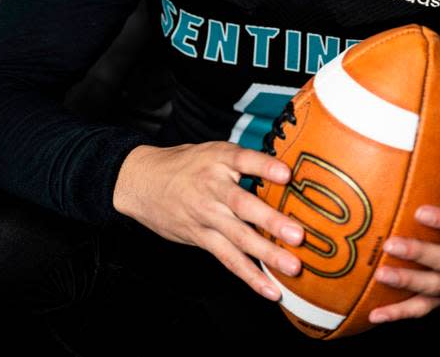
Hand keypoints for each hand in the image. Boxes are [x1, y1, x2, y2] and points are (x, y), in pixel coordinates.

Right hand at [112, 142, 304, 300]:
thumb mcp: (214, 151)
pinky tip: (270, 289)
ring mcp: (206, 215)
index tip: (286, 174)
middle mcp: (212, 188)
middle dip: (271, 221)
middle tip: (297, 235)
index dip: (264, 167)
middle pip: (242, 205)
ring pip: (238, 237)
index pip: (243, 160)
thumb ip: (246, 161)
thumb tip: (289, 170)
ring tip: (292, 267)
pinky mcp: (201, 237)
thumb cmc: (187, 164)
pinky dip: (250, 275)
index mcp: (219, 160)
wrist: (141, 182)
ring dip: (266, 254)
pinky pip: (227, 258)